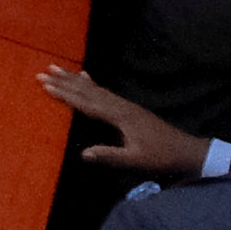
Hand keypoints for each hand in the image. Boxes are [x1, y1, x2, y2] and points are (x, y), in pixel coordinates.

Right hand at [39, 61, 207, 175]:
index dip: (66, 94)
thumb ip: (110, 156)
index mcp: (121, 117)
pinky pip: (105, 91)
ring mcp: (126, 105)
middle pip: (88, 91)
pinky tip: (86, 77)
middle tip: (43, 72)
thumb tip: (82, 154)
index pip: (88, 103)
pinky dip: (91, 83)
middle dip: (64, 82)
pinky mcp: (130, 108)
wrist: (188, 152)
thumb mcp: (137, 161)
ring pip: (95, 88)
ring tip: (57, 68)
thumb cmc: (162, 158)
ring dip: (74, 79)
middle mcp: (122, 106)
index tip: (46, 85)